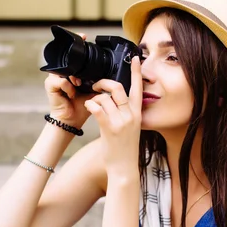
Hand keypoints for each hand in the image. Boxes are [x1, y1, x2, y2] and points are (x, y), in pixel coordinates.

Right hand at [44, 33, 93, 127]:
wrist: (72, 120)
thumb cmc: (83, 106)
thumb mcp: (95, 90)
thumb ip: (100, 80)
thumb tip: (114, 71)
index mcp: (74, 72)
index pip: (74, 55)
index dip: (77, 43)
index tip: (84, 35)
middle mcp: (63, 72)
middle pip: (67, 59)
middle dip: (74, 59)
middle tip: (82, 71)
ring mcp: (55, 78)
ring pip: (64, 69)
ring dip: (73, 77)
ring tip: (78, 85)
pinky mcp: (50, 85)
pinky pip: (60, 80)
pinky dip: (68, 87)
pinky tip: (71, 94)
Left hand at [84, 56, 142, 176]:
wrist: (124, 167)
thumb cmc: (125, 149)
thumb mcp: (131, 128)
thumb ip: (126, 114)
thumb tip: (115, 102)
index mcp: (137, 114)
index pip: (138, 88)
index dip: (137, 72)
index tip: (135, 58)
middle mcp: (130, 115)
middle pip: (118, 87)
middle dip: (104, 83)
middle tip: (96, 86)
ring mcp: (121, 121)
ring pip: (104, 98)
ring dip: (94, 98)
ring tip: (91, 103)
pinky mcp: (109, 128)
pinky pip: (97, 108)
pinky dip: (90, 105)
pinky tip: (88, 108)